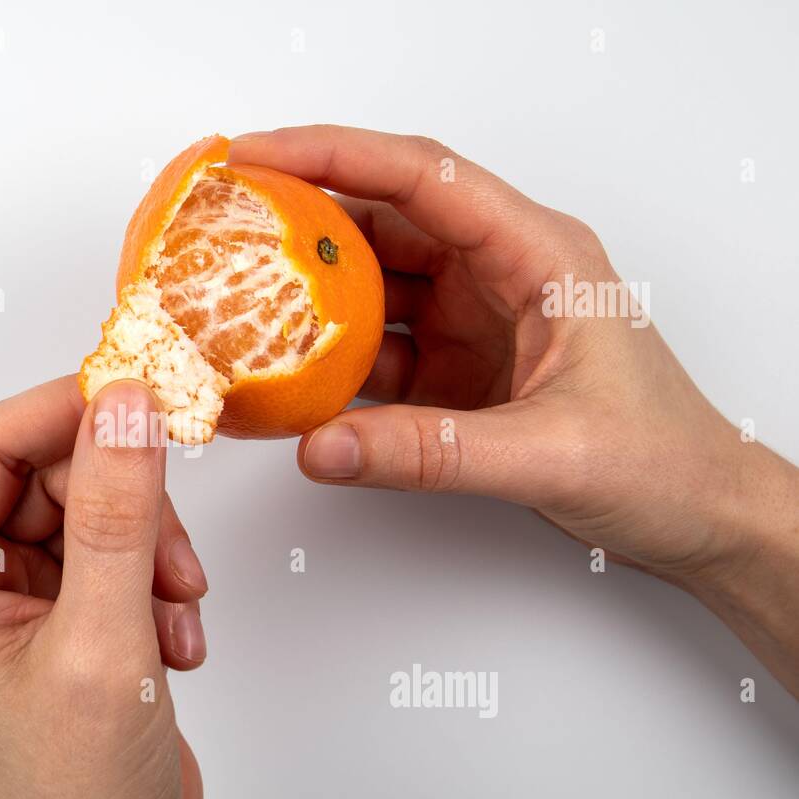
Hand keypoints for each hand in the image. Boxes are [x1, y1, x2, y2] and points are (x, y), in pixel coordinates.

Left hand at [0, 376, 209, 798]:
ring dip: (149, 548)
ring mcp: (11, 596)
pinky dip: (155, 581)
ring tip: (174, 613)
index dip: (64, 411)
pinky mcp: (59, 612)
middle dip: (126, 504)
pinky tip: (171, 640)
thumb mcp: (104, 644)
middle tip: (172, 549)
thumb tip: (126, 408)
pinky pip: (112, 547)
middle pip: (46, 471)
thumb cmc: (78, 795)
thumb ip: (117, 515)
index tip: (140, 394)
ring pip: (89, 506)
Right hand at [230, 125, 798, 695]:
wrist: (700, 516)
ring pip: (371, 286)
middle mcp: (499, 274)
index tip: (258, 155)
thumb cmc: (666, 459)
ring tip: (238, 300)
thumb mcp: (548, 452)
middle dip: (302, 216)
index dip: (333, 155)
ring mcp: (472, 322)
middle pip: (382, 220)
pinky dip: (328, 363)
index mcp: (538, 255)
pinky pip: (374, 352)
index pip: (422, 177)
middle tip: (225, 221)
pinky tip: (288, 377)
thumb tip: (325, 446)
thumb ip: (430, 452)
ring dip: (308, 296)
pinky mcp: (453, 372)